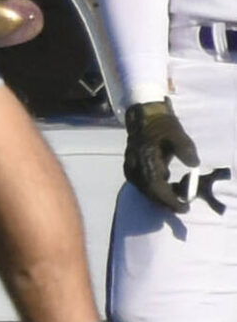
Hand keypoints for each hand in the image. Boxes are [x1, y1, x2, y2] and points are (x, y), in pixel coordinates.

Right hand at [125, 98, 197, 212]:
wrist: (142, 114)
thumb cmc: (161, 124)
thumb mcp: (177, 133)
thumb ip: (186, 150)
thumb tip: (194, 166)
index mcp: (146, 157)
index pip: (156, 186)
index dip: (169, 200)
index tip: (183, 206)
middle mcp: (134, 164)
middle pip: (149, 191)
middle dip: (165, 201)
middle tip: (180, 206)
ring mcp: (129, 165)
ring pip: (143, 188)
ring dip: (158, 196)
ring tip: (173, 197)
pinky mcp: (128, 165)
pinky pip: (138, 183)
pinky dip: (150, 189)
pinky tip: (161, 185)